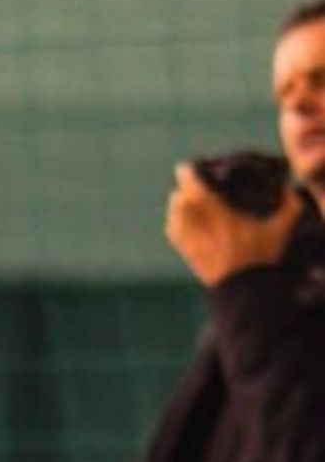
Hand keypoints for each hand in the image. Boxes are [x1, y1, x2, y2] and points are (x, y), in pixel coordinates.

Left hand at [165, 162, 302, 284]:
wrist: (243, 295)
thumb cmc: (261, 260)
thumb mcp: (281, 230)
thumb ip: (289, 205)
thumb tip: (288, 189)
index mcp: (218, 215)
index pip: (192, 186)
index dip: (189, 172)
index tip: (192, 166)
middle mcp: (199, 226)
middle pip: (179, 197)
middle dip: (185, 187)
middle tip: (195, 182)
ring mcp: (190, 242)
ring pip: (173, 213)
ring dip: (178, 203)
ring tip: (189, 198)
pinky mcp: (187, 255)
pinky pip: (172, 231)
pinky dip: (174, 221)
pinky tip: (182, 219)